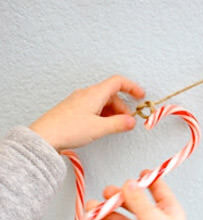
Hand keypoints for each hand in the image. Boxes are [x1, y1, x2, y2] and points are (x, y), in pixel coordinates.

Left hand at [30, 75, 144, 150]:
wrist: (44, 137)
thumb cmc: (69, 129)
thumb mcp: (99, 128)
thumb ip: (119, 124)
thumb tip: (131, 121)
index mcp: (94, 94)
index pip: (117, 82)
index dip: (132, 87)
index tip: (141, 96)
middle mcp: (86, 94)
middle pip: (111, 94)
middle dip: (123, 107)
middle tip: (128, 122)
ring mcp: (79, 101)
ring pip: (102, 102)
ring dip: (113, 112)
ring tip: (115, 127)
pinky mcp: (74, 110)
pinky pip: (94, 108)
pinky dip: (103, 115)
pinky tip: (102, 127)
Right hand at [85, 177, 193, 219]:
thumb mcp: (152, 216)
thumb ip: (137, 199)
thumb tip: (129, 184)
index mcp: (168, 211)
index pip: (158, 190)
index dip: (148, 181)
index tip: (139, 172)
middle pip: (134, 205)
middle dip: (119, 197)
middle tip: (106, 192)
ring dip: (104, 213)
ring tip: (89, 207)